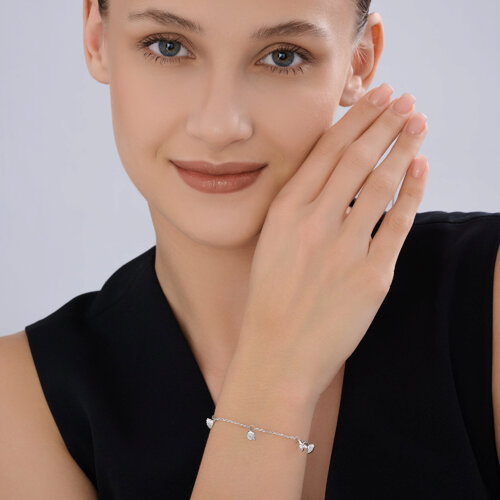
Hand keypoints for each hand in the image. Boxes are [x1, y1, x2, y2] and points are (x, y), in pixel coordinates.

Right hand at [236, 83, 428, 404]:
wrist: (278, 353)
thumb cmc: (270, 299)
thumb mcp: (271, 243)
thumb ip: (299, 208)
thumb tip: (335, 176)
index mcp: (285, 211)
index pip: (326, 151)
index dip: (357, 119)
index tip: (378, 97)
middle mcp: (314, 222)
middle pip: (357, 158)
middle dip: (385, 121)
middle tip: (405, 100)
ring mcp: (344, 248)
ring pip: (381, 182)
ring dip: (404, 147)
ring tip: (418, 124)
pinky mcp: (372, 275)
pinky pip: (398, 222)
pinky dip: (413, 191)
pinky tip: (421, 168)